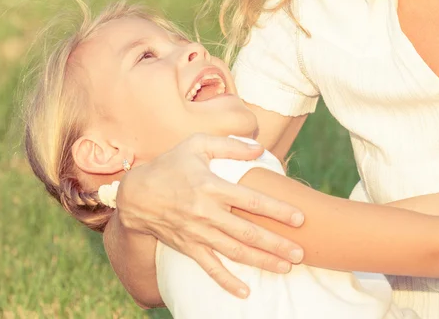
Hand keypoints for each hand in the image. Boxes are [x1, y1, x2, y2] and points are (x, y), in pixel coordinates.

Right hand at [117, 133, 304, 298]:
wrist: (137, 194)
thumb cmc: (171, 164)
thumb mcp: (197, 145)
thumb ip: (230, 145)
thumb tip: (259, 148)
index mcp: (212, 186)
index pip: (252, 201)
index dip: (277, 210)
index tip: (300, 218)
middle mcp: (207, 213)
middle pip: (248, 232)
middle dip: (277, 244)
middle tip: (301, 252)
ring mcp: (197, 233)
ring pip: (235, 252)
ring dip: (262, 262)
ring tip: (286, 268)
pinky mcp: (188, 247)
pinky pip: (210, 268)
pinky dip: (227, 282)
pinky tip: (245, 292)